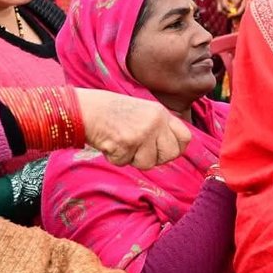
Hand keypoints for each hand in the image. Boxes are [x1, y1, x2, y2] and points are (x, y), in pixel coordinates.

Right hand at [73, 88, 193, 168]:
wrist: (87, 109)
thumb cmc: (113, 113)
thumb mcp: (144, 113)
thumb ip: (160, 128)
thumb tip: (175, 148)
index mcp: (161, 113)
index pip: (186, 138)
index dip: (176, 148)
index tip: (164, 150)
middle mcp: (155, 122)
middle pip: (171, 154)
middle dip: (155, 158)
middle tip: (139, 150)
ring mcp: (142, 133)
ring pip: (148, 163)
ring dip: (133, 159)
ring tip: (122, 143)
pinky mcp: (126, 144)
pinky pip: (126, 163)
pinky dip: (116, 158)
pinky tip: (110, 144)